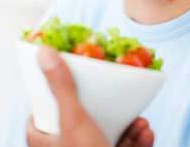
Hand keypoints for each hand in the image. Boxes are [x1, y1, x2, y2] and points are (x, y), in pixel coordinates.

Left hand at [26, 46, 154, 146]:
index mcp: (46, 142)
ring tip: (141, 122)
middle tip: (120, 96)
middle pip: (84, 116)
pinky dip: (137, 139)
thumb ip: (62, 86)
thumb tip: (43, 51)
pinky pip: (124, 145)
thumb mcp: (75, 120)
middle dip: (110, 105)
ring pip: (109, 131)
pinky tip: (147, 134)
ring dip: (130, 124)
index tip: (74, 75)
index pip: (43, 111)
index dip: (57, 91)